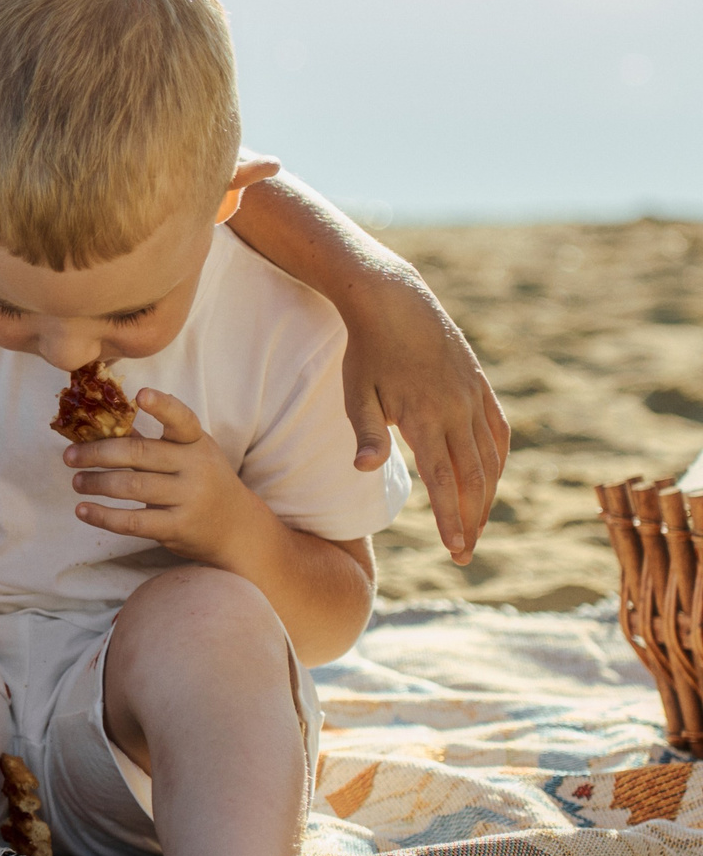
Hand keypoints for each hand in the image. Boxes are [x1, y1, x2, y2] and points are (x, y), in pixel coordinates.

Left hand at [64, 389, 274, 568]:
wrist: (235, 528)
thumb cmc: (202, 481)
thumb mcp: (188, 454)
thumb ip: (150, 440)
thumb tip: (100, 423)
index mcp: (196, 441)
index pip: (182, 419)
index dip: (162, 406)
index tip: (140, 394)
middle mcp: (196, 467)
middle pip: (139, 454)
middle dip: (97, 453)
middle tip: (69, 456)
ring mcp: (188, 498)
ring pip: (131, 487)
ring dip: (96, 483)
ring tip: (76, 481)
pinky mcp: (178, 527)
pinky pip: (133, 522)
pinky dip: (103, 516)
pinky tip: (83, 511)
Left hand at [338, 280, 506, 564]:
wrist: (394, 302)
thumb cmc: (366, 352)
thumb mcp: (356, 393)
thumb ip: (366, 433)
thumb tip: (365, 470)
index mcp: (426, 417)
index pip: (445, 481)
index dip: (452, 519)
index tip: (457, 551)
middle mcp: (458, 410)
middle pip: (473, 478)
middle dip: (471, 519)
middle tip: (465, 554)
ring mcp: (473, 398)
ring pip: (490, 459)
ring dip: (486, 496)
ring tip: (475, 527)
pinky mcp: (480, 387)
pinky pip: (498, 433)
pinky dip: (498, 461)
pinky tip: (491, 481)